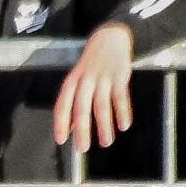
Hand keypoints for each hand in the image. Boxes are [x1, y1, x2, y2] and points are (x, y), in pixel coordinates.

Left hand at [54, 24, 134, 152]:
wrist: (111, 38)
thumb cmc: (91, 65)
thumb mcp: (78, 81)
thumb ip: (74, 104)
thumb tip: (70, 129)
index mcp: (71, 82)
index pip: (62, 105)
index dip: (61, 123)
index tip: (61, 140)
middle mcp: (85, 80)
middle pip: (81, 108)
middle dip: (82, 130)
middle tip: (83, 148)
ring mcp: (103, 78)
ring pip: (102, 105)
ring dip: (104, 126)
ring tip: (106, 142)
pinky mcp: (120, 76)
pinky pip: (121, 97)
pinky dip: (123, 112)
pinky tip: (124, 126)